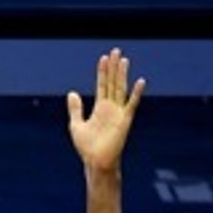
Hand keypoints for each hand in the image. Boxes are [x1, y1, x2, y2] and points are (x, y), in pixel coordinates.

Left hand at [68, 49, 144, 176]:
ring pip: (121, 89)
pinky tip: (140, 81)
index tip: (104, 58)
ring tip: (124, 60)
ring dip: (122, 75)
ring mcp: (118, 113)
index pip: (102, 85)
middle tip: (116, 51)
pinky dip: (136, 93)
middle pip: (113, 83)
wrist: (95, 161)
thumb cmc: (87, 147)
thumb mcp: (76, 125)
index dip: (102, 72)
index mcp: (100, 108)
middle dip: (114, 68)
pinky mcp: (125, 120)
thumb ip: (75, 109)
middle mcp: (111, 107)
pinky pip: (131, 104)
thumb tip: (71, 93)